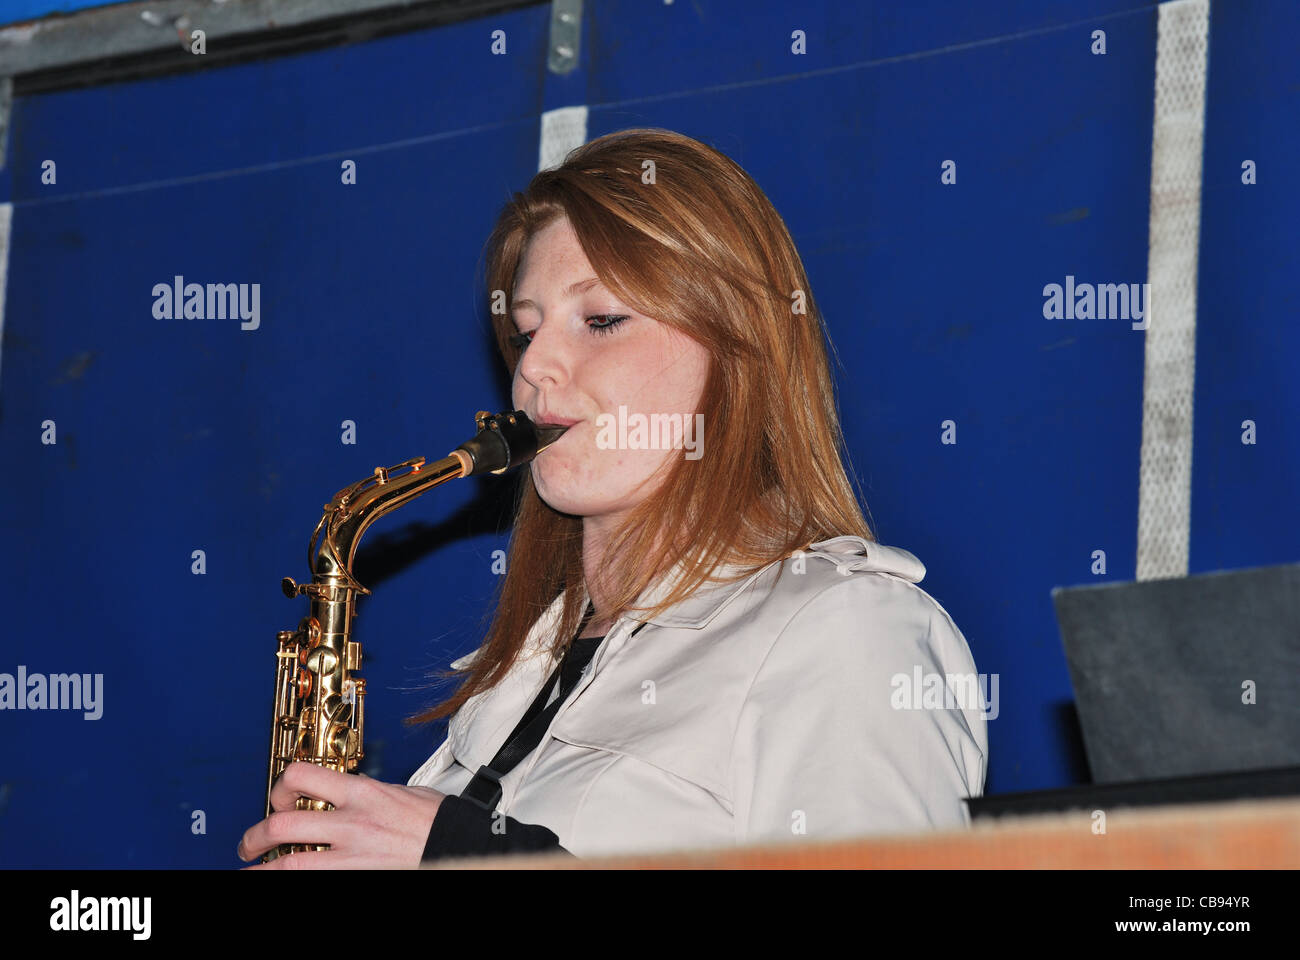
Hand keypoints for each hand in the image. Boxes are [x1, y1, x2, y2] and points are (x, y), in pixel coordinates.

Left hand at [237, 761, 445, 868]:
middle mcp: (351, 821)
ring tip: (251, 870)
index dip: (280, 786)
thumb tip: (347, 790)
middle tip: (249, 844)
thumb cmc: (434, 817)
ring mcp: (352, 852)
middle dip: (256, 835)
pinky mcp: (357, 873)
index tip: (279, 796)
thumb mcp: (399, 790)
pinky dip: (291, 879)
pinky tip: (279, 880)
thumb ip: (368, 790)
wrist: (457, 842)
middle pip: (283, 823)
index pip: (301, 776)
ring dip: (262, 869)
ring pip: (290, 861)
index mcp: (361, 790)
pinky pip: (314, 877)